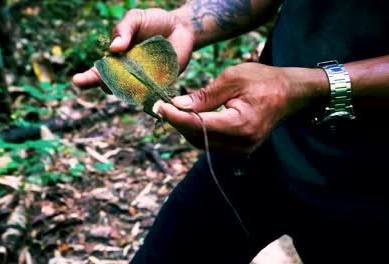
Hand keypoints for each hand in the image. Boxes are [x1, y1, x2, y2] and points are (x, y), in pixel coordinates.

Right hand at [72, 8, 194, 87]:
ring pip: (130, 94)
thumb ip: (123, 29)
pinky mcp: (160, 86)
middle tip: (105, 82)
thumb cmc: (154, 22)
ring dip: (127, 92)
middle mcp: (126, 75)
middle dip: (106, 86)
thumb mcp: (135, 19)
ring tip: (131, 80)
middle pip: (111, 87)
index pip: (97, 72)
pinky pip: (151, 96)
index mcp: (115, 60)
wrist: (181, 27)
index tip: (77, 81)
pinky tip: (150, 96)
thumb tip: (114, 48)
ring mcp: (142, 82)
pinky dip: (149, 97)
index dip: (86, 79)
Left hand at [158, 63, 326, 153]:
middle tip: (163, 106)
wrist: (292, 93)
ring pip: (203, 143)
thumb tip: (178, 105)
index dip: (175, 117)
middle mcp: (241, 142)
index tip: (160, 106)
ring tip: (174, 110)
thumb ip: (204, 95)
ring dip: (186, 127)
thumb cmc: (265, 80)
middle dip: (177, 123)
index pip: (199, 125)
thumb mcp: (233, 78)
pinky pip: (212, 143)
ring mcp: (242, 148)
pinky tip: (191, 117)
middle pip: (198, 137)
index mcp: (240, 124)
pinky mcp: (241, 148)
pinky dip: (199, 131)